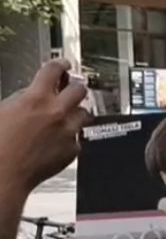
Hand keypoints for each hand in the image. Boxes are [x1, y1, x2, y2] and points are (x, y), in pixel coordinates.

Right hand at [0, 60, 90, 192]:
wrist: (4, 173)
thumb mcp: (2, 110)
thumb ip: (20, 99)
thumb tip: (29, 94)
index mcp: (35, 99)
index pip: (54, 71)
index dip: (60, 64)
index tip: (64, 64)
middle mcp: (56, 113)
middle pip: (79, 90)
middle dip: (76, 87)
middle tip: (72, 88)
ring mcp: (68, 131)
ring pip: (85, 114)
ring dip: (76, 112)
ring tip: (67, 115)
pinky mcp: (73, 150)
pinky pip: (78, 138)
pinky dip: (71, 137)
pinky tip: (59, 140)